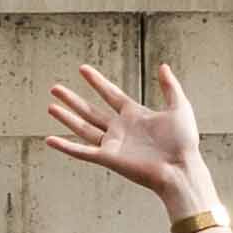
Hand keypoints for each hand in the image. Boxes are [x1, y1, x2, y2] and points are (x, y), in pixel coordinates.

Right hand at [37, 59, 211, 210]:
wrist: (180, 167)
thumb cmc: (183, 142)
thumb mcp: (179, 106)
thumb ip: (170, 86)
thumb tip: (162, 65)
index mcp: (134, 115)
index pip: (110, 94)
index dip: (96, 81)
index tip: (82, 69)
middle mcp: (120, 129)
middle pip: (90, 111)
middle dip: (72, 99)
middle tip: (55, 88)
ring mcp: (112, 144)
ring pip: (83, 128)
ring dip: (66, 117)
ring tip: (50, 106)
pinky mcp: (108, 159)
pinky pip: (82, 151)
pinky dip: (65, 146)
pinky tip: (49, 139)